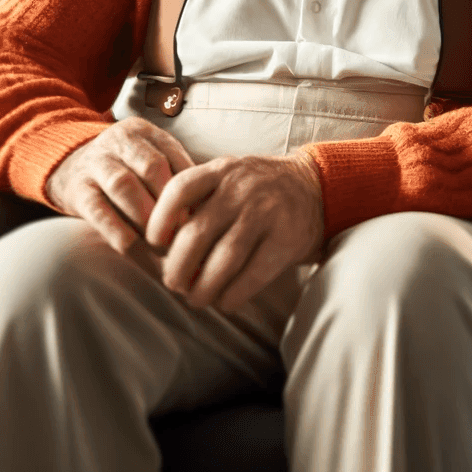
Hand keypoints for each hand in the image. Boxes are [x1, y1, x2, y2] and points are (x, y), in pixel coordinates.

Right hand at [45, 118, 195, 259]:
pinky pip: (98, 211)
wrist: (69, 165)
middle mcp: (119, 141)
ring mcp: (95, 163)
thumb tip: (208, 209)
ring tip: (163, 245)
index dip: (191, 188)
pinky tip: (134, 250)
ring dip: (147, 218)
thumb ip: (174, 176)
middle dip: (170, 203)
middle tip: (185, 234)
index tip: (203, 216)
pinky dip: (118, 232)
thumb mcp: (148, 158)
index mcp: (145, 131)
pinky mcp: (77, 189)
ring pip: (124, 185)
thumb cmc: (125, 169)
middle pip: (152, 167)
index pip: (174, 155)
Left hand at [144, 153, 324, 312]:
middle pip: (197, 233)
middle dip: (177, 268)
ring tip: (196, 299)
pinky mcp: (287, 239)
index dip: (159, 221)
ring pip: (224, 259)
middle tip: (173, 283)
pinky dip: (233, 295)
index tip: (156, 245)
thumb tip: (162, 249)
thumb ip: (198, 200)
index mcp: (222, 170)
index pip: (179, 190)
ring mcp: (267, 213)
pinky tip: (225, 301)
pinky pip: (253, 275)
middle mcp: (243, 188)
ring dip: (203, 288)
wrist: (315, 188)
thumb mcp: (229, 178)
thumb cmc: (259, 191)